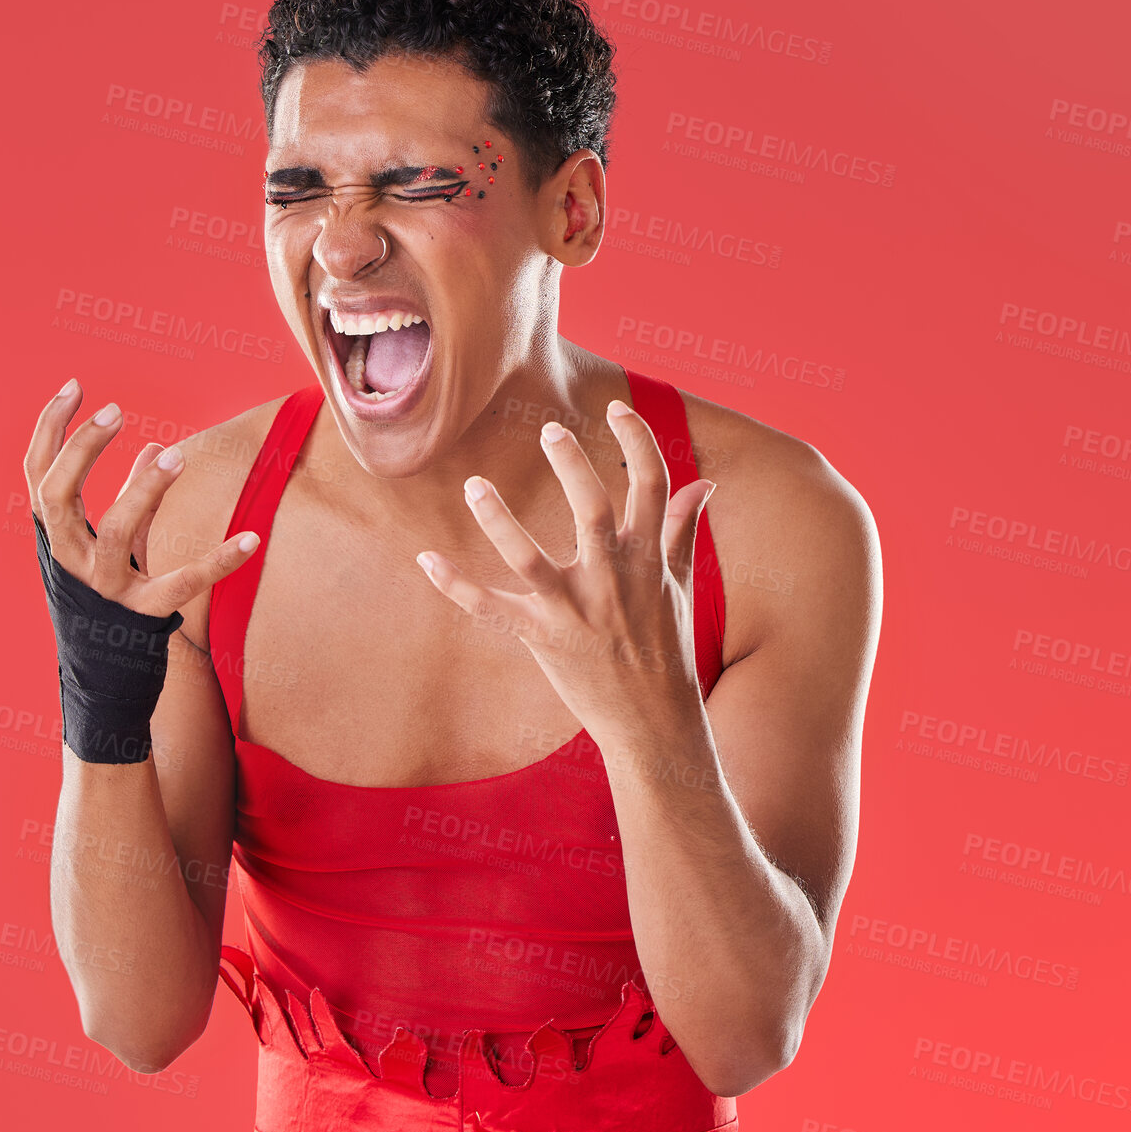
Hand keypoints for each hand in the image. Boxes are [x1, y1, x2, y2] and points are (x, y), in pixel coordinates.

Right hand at [23, 379, 257, 616]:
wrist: (104, 672)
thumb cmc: (106, 594)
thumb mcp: (110, 543)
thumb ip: (133, 498)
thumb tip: (155, 449)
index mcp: (56, 537)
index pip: (38, 474)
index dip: (50, 429)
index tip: (74, 386)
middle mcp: (71, 560)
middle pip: (59, 497)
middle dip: (82, 450)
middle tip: (116, 410)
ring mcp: (106, 588)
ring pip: (115, 533)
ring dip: (144, 491)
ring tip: (175, 455)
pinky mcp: (145, 613)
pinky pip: (184, 584)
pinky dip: (219, 562)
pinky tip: (252, 540)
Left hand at [413, 399, 716, 746]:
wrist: (656, 722)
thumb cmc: (667, 648)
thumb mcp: (680, 586)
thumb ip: (682, 530)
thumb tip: (704, 484)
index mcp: (649, 560)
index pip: (652, 486)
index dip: (637, 441)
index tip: (615, 408)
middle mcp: (614, 580)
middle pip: (594, 510)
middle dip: (573, 466)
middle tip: (550, 429)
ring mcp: (575, 611)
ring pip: (530, 558)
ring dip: (499, 521)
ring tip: (475, 486)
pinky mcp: (543, 639)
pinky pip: (492, 610)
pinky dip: (456, 586)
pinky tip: (426, 560)